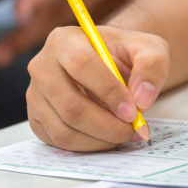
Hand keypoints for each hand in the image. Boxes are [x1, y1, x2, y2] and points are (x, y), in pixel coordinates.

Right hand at [26, 26, 169, 151]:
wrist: (105, 63)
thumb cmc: (122, 54)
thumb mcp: (148, 48)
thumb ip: (152, 66)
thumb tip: (141, 100)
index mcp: (64, 40)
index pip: (81, 65)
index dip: (108, 91)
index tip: (133, 111)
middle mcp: (41, 66)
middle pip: (70, 105)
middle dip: (107, 125)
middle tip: (133, 130)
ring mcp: (34, 94)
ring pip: (63, 129)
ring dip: (99, 140)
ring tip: (123, 134)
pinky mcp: (35, 117)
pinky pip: (58, 140)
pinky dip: (87, 146)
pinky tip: (105, 137)